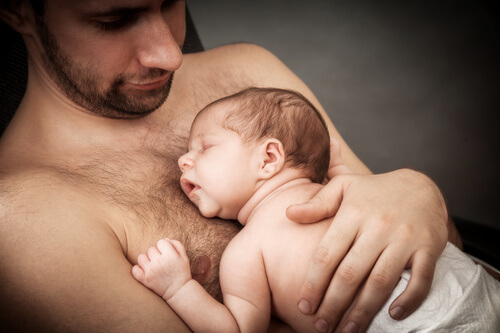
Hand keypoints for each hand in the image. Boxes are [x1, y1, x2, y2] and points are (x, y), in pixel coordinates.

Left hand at [132, 238, 191, 300]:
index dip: (164, 247)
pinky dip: (138, 269)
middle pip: (151, 249)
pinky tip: (145, 271)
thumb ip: (176, 244)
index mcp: (170, 255)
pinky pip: (135, 269)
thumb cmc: (181, 272)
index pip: (161, 242)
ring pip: (141, 257)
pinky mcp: (145, 280)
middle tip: (161, 262)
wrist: (178, 291)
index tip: (167, 254)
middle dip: (156, 254)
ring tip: (153, 266)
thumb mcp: (184, 257)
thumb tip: (165, 239)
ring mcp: (151, 271)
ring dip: (146, 260)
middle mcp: (159, 262)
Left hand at [287, 169, 447, 332]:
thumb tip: (289, 214)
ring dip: (363, 310)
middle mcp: (378, 227)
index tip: (304, 306)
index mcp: (353, 214)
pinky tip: (393, 314)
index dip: (313, 284)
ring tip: (348, 330)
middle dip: (333, 304)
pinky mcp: (429, 248)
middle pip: (350, 274)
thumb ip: (317, 203)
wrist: (422, 186)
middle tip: (321, 326)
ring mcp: (405, 238)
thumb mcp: (344, 187)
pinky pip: (420, 278)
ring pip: (381, 281)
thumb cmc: (375, 191)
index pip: (327, 255)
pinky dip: (409, 298)